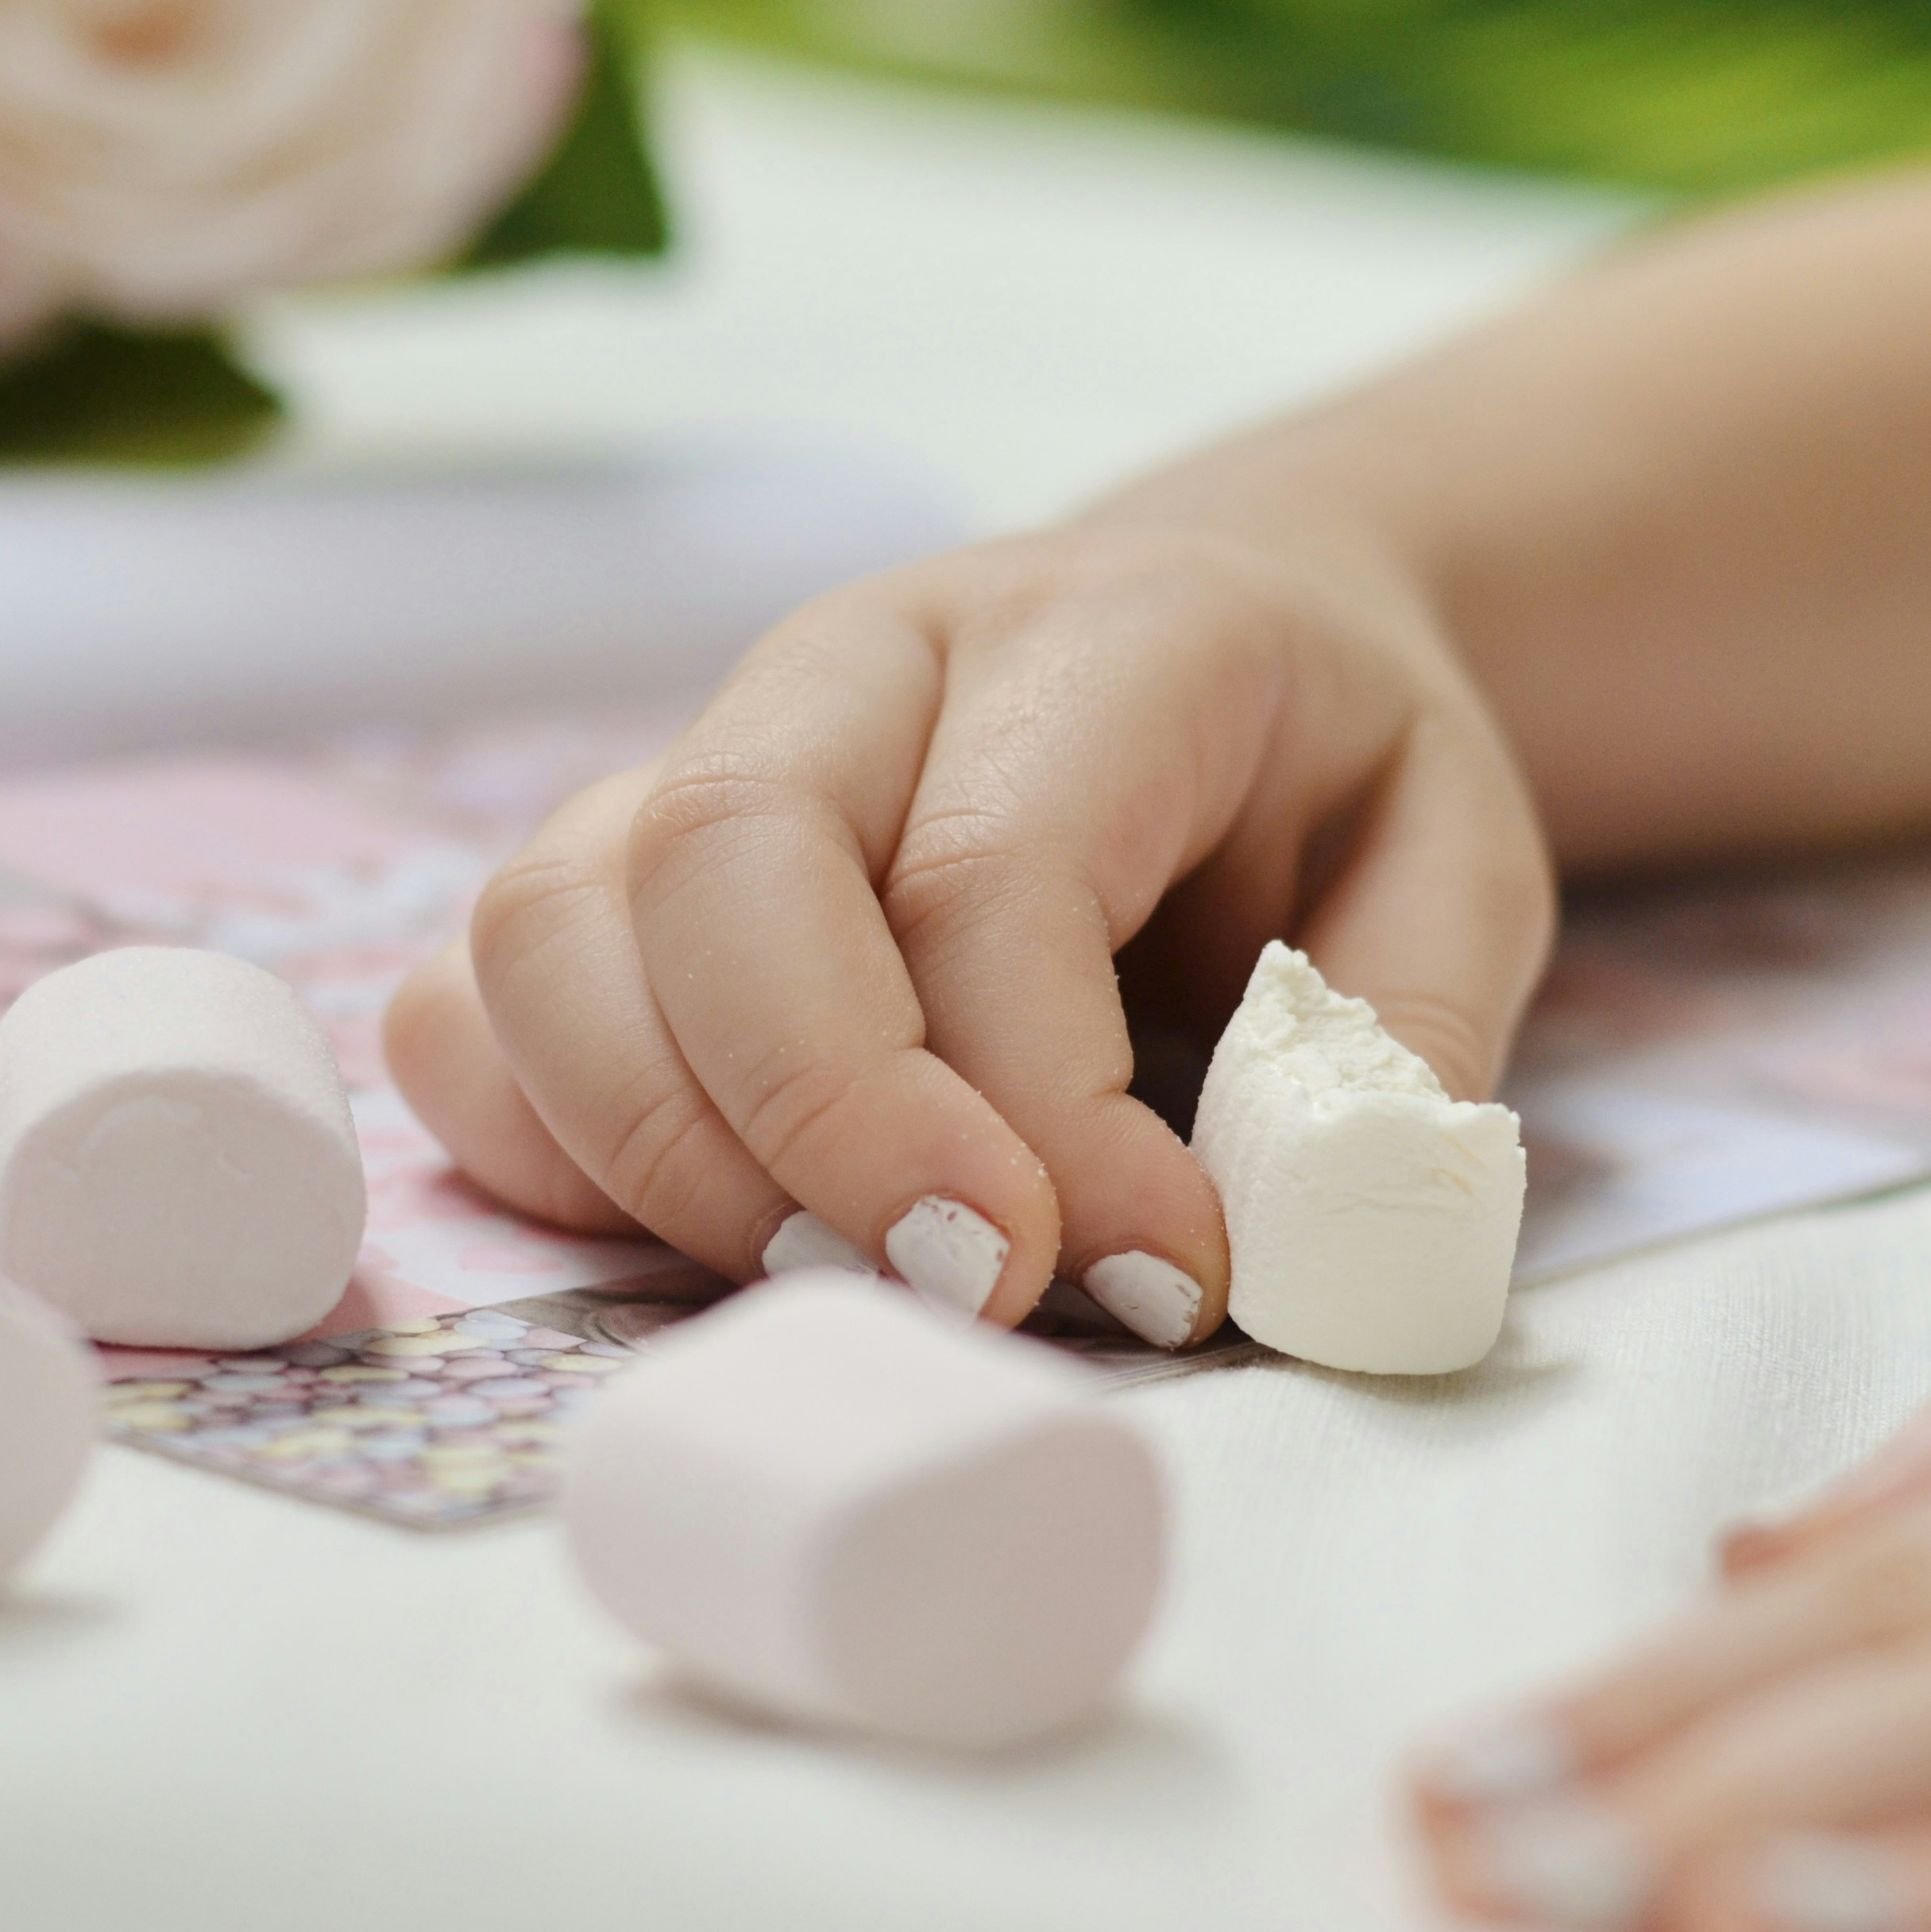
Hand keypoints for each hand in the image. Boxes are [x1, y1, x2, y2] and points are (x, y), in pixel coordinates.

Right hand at [383, 518, 1553, 1341]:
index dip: (1050, 1115)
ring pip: (550, 925)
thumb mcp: (1458, 873)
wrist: (1227, 635)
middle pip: (718, 857)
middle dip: (819, 1124)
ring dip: (668, 1157)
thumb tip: (1283, 1240)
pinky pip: (472, 1005)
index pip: (989, 872)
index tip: (1171, 1278)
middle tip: (964, 1297)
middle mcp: (860, 660)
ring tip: (850, 1282)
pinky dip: (546, 1149)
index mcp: (1095, 634)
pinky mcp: (611, 862)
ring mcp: (703, 749)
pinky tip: (712, 1234)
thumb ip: (1397, 1043)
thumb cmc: (1328, 782)